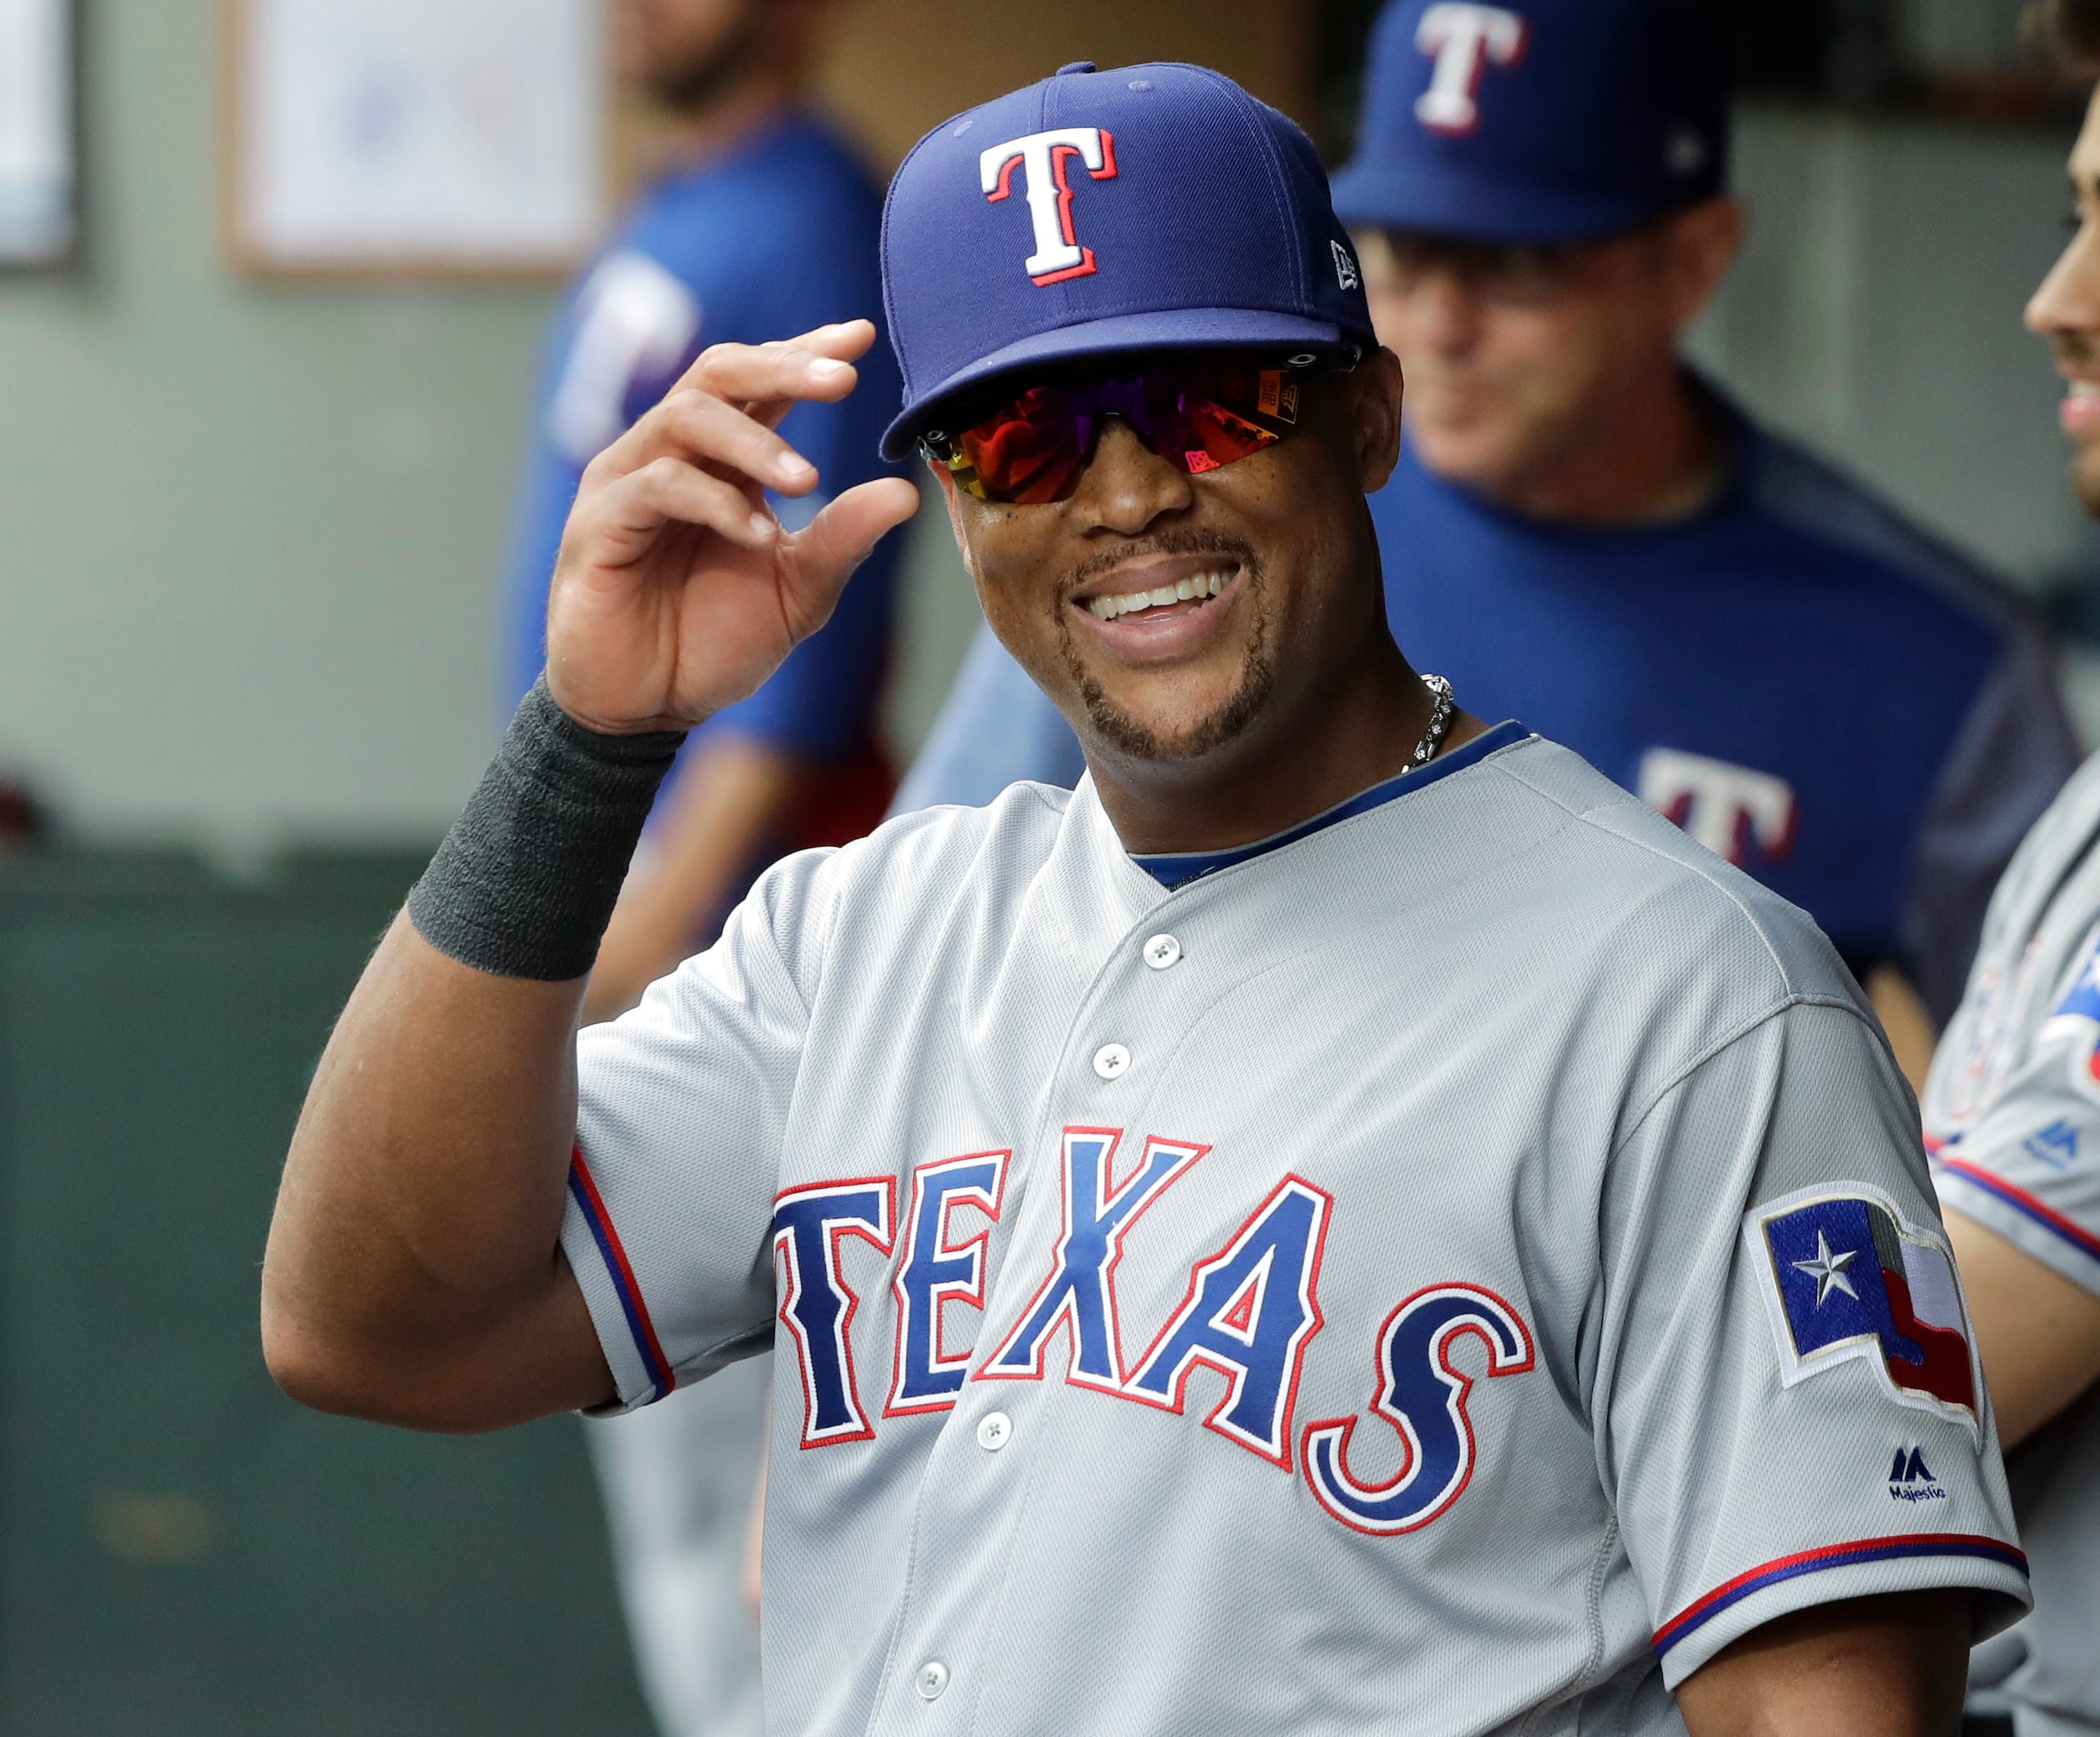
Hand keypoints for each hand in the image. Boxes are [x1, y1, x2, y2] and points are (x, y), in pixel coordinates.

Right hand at [545, 320, 919, 733]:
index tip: (862, 336)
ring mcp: (628, 484)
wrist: (645, 708)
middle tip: (844, 380)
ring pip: (685, 417)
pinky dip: (715, 503)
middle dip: (783, 368)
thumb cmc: (710, 642)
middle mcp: (670, 455)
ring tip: (808, 480)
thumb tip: (906, 495)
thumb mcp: (796, 592)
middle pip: (719, 373)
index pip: (760, 382)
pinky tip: (759, 534)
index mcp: (719, 460)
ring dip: (753, 442)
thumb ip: (842, 541)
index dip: (805, 353)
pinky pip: (656, 488)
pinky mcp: (599, 525)